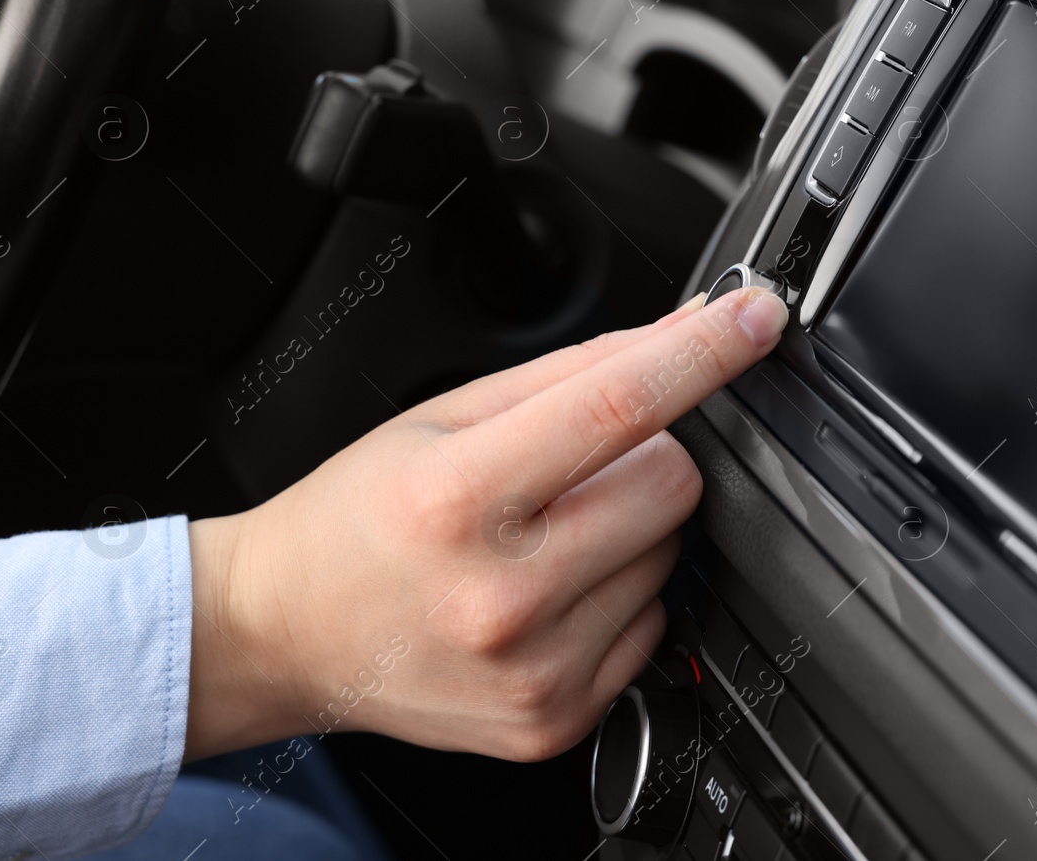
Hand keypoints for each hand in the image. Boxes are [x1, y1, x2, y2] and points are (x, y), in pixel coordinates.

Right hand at [184, 285, 787, 761]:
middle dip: (646, 456)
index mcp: (458, 498)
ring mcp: (534, 670)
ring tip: (544, 538)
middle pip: (673, 485)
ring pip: (671, 555)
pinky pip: (652, 623)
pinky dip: (618, 595)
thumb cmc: (356, 519)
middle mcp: (501, 595)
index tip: (755, 317)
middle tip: (577, 468)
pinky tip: (548, 594)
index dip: (705, 352)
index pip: (619, 408)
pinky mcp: (555, 718)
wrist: (280, 633)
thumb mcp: (443, 417)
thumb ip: (571, 373)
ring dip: (630, 529)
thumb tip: (679, 334)